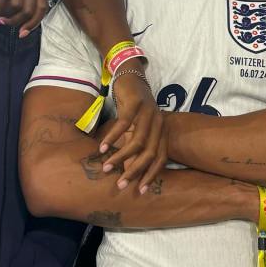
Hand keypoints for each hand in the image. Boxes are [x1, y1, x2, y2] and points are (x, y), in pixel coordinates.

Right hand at [98, 68, 167, 193]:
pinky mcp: (135, 103)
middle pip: (150, 153)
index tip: (141, 190)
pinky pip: (124, 124)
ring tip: (106, 167)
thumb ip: (136, 145)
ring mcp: (148, 113)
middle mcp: (159, 123)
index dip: (152, 175)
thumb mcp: (138, 126)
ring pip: (137, 141)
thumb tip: (128, 168)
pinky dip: (113, 137)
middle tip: (121, 184)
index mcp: (163, 130)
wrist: (132, 76)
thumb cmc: (134, 106)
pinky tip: (103, 147)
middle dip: (135, 171)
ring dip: (121, 157)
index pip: (162, 158)